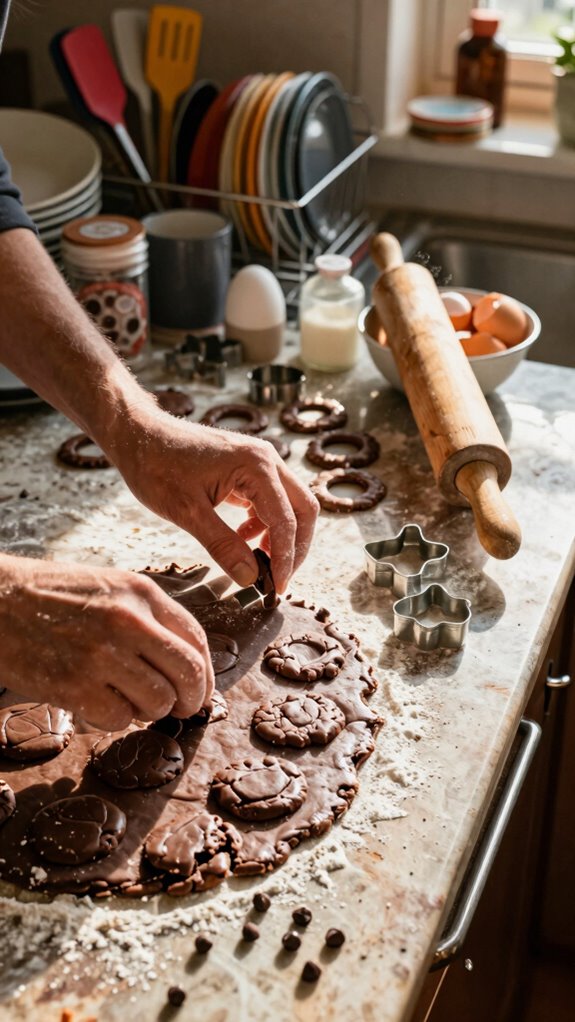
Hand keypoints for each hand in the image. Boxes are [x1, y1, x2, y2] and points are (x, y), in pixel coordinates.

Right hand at [0, 555, 213, 730]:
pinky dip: (115, 718)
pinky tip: (97, 700)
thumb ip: (150, 616)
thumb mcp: (110, 587)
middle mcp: (128, 621)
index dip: (206, 673)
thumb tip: (189, 661)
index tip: (201, 690)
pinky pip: (119, 719)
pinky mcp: (75, 686)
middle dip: (192, 700)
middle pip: (188, 674)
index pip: (197, 639)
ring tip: (127, 697)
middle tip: (182, 709)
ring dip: (150, 710)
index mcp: (141, 593)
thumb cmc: (53, 596)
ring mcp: (102, 654)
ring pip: (158, 702)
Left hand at [112, 416, 318, 593]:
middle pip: (303, 509)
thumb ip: (223, 546)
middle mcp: (266, 460)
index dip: (285, 558)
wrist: (139, 435)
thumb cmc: (157, 467)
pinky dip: (264, 523)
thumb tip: (251, 578)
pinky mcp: (247, 468)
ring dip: (281, 536)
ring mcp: (259, 461)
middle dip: (296, 547)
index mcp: (257, 467)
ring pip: (289, 505)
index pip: (286, 521)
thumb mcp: (188, 512)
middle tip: (278, 578)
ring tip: (258, 562)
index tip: (277, 588)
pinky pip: (270, 499)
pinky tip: (243, 539)